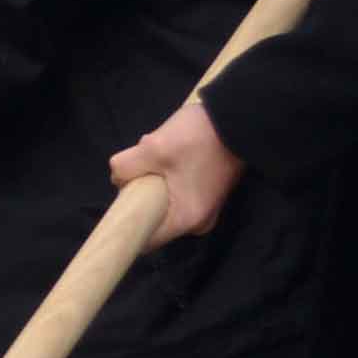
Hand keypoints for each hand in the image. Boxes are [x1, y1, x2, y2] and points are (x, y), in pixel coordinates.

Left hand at [108, 95, 242, 244]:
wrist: (240, 117)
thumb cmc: (198, 137)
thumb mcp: (153, 148)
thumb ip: (126, 167)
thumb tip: (117, 178)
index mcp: (186, 220)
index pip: (145, 240)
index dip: (126, 223)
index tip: (119, 200)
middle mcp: (197, 222)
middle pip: (153, 217)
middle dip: (141, 192)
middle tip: (143, 165)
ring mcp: (204, 208)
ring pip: (163, 201)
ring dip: (154, 179)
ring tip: (160, 154)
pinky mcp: (206, 193)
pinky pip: (176, 192)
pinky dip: (167, 176)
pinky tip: (171, 154)